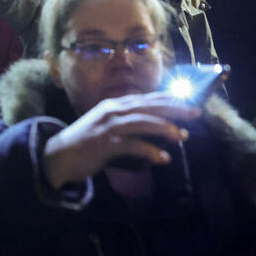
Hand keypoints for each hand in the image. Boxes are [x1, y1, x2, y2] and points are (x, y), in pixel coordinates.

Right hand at [42, 93, 199, 188]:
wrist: (59, 155)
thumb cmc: (86, 143)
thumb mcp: (105, 126)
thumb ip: (126, 124)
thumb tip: (152, 129)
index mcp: (113, 105)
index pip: (145, 98)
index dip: (167, 98)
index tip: (187, 100)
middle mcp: (112, 111)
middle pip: (148, 106)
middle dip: (174, 108)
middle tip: (196, 113)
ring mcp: (108, 126)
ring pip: (143, 122)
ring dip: (166, 128)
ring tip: (183, 136)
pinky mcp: (106, 144)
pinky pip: (133, 146)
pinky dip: (151, 151)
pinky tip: (164, 158)